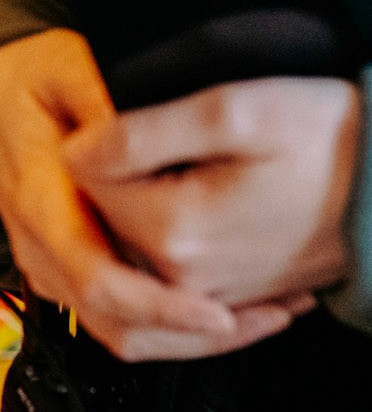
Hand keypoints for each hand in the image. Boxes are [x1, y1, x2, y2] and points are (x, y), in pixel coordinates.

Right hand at [0, 30, 296, 359]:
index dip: (159, 306)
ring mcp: (48, 263)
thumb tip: (141, 132)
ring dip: (188, 337)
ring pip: (115, 331)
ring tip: (262, 314)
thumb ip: (105, 98)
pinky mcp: (64, 270)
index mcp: (40, 201)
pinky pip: (114, 319)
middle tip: (269, 316)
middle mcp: (40, 245)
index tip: (219, 313)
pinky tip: (224, 304)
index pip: (96, 278)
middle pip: (111, 322)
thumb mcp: (67, 67)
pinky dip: (170, 324)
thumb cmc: (27, 81)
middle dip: (192, 335)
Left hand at [65, 75, 357, 308]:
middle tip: (159, 145)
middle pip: (102, 223)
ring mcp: (206, 297)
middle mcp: (181, 279)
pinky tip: (192, 205)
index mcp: (172, 233)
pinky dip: (163, 241)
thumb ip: (143, 133)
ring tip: (176, 173)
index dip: (99, 144)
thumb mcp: (238, 111)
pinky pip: (165, 278)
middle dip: (114, 182)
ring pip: (130, 250)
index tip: (130, 123)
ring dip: (135, 213)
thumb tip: (78, 151)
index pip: (84, 183)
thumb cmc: (334, 144)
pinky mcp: (228, 300)